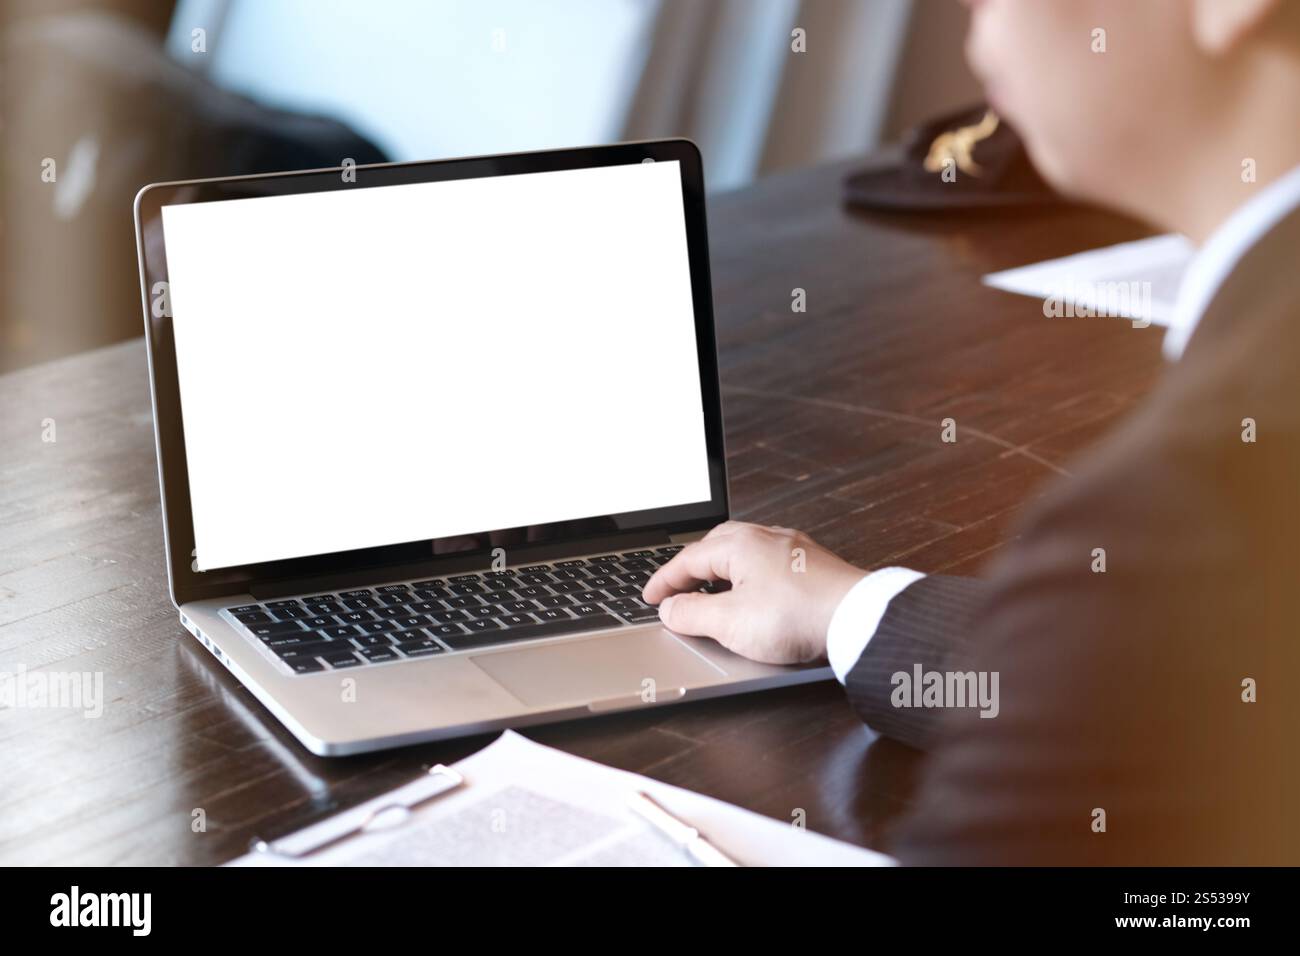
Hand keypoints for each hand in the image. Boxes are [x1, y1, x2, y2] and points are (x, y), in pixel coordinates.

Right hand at [641, 521, 868, 664]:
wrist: (858, 619)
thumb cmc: (797, 616)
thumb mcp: (729, 622)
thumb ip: (692, 614)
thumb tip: (670, 608)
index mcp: (739, 544)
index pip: (688, 559)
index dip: (664, 581)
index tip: (650, 597)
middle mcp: (766, 537)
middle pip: (716, 546)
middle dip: (692, 567)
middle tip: (678, 589)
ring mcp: (792, 549)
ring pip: (745, 552)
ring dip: (722, 572)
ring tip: (712, 594)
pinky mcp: (813, 566)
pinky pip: (769, 563)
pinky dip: (749, 577)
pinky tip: (755, 596)